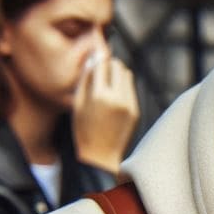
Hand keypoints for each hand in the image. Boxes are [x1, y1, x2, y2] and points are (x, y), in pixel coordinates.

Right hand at [73, 54, 138, 173]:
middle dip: (110, 65)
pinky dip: (123, 87)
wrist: (101, 156)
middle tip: (101, 71)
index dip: (98, 59)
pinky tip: (114, 97)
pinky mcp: (136, 111)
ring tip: (108, 84)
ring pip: (128, 75)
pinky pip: (131, 89)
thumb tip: (92, 59)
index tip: (95, 58)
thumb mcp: (78, 103)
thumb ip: (85, 79)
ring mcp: (129, 105)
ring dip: (118, 74)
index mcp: (100, 96)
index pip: (102, 63)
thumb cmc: (84, 130)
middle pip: (118, 66)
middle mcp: (117, 98)